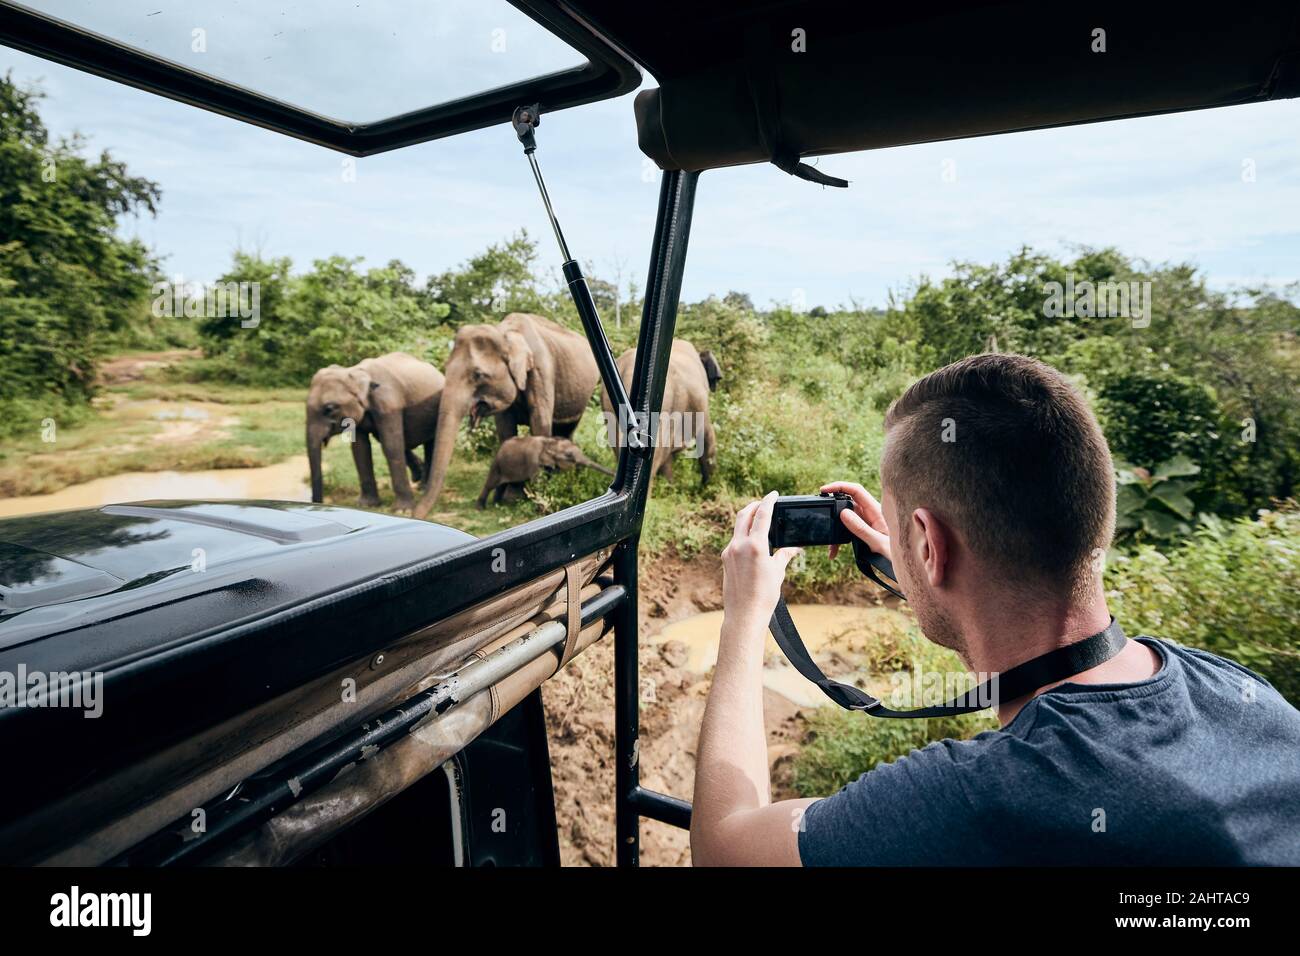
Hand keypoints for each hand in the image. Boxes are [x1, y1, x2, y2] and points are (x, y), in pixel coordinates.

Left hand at [721, 492, 800, 629]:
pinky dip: (743, 534)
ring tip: (758, 519)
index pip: (762, 515)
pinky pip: (734, 540)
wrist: (744, 614)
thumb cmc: (764, 596)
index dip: (768, 501)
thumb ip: (784, 554)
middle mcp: (738, 545)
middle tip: (764, 503)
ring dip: (747, 519)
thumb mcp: (778, 572)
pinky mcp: (725, 559)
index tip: (773, 494)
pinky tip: (752, 539)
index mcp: (754, 545)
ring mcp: (729, 552)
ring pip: (737, 527)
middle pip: (744, 515)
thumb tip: (794, 548)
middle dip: (755, 506)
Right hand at [819, 481, 891, 561]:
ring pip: (845, 518)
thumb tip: (843, 513)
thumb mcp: (878, 543)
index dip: (840, 486)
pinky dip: (838, 540)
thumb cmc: (896, 555)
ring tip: (830, 546)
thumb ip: (861, 529)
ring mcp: (867, 522)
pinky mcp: (863, 532)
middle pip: (847, 503)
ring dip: (835, 530)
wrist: (905, 566)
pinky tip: (834, 552)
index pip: (857, 490)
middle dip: (833, 511)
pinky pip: (847, 531)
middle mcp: (871, 514)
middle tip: (823, 519)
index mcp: (877, 511)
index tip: (824, 490)